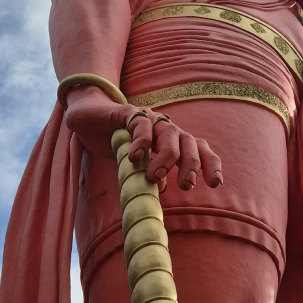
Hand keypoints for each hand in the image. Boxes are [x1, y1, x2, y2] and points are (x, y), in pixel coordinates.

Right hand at [64, 86, 222, 190]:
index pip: (199, 149)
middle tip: (185, 186)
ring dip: (167, 157)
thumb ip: (150, 175)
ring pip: (170, 134)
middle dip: (192, 165)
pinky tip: (135, 158)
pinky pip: (141, 125)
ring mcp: (149, 119)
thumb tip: (161, 189)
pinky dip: (141, 142)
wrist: (88, 119)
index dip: (210, 164)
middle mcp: (166, 128)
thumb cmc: (118, 144)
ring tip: (154, 176)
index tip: (215, 184)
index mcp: (173, 142)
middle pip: (189, 143)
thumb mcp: (137, 165)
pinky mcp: (129, 113)